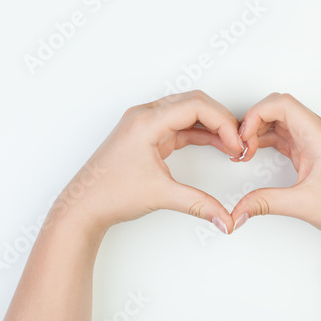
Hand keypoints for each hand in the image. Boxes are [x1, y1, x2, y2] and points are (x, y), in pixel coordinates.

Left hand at [48, 91, 244, 234]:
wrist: (83, 206)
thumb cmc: (108, 194)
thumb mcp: (161, 195)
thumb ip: (199, 204)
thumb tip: (225, 218)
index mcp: (146, 121)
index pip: (195, 105)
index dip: (222, 121)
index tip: (235, 143)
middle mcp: (145, 116)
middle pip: (194, 102)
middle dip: (221, 119)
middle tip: (237, 141)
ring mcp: (146, 123)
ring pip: (188, 111)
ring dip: (211, 125)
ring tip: (230, 144)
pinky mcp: (148, 134)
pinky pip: (180, 125)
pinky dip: (200, 133)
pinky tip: (215, 144)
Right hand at [231, 93, 320, 243]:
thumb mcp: (301, 204)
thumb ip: (264, 202)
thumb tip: (239, 208)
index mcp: (320, 135)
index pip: (284, 104)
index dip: (257, 113)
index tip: (244, 135)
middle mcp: (318, 132)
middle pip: (278, 108)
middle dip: (254, 121)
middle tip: (241, 144)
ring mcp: (314, 141)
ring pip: (279, 121)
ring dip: (258, 132)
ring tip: (245, 151)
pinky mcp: (310, 151)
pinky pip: (284, 136)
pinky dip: (266, 141)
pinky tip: (255, 153)